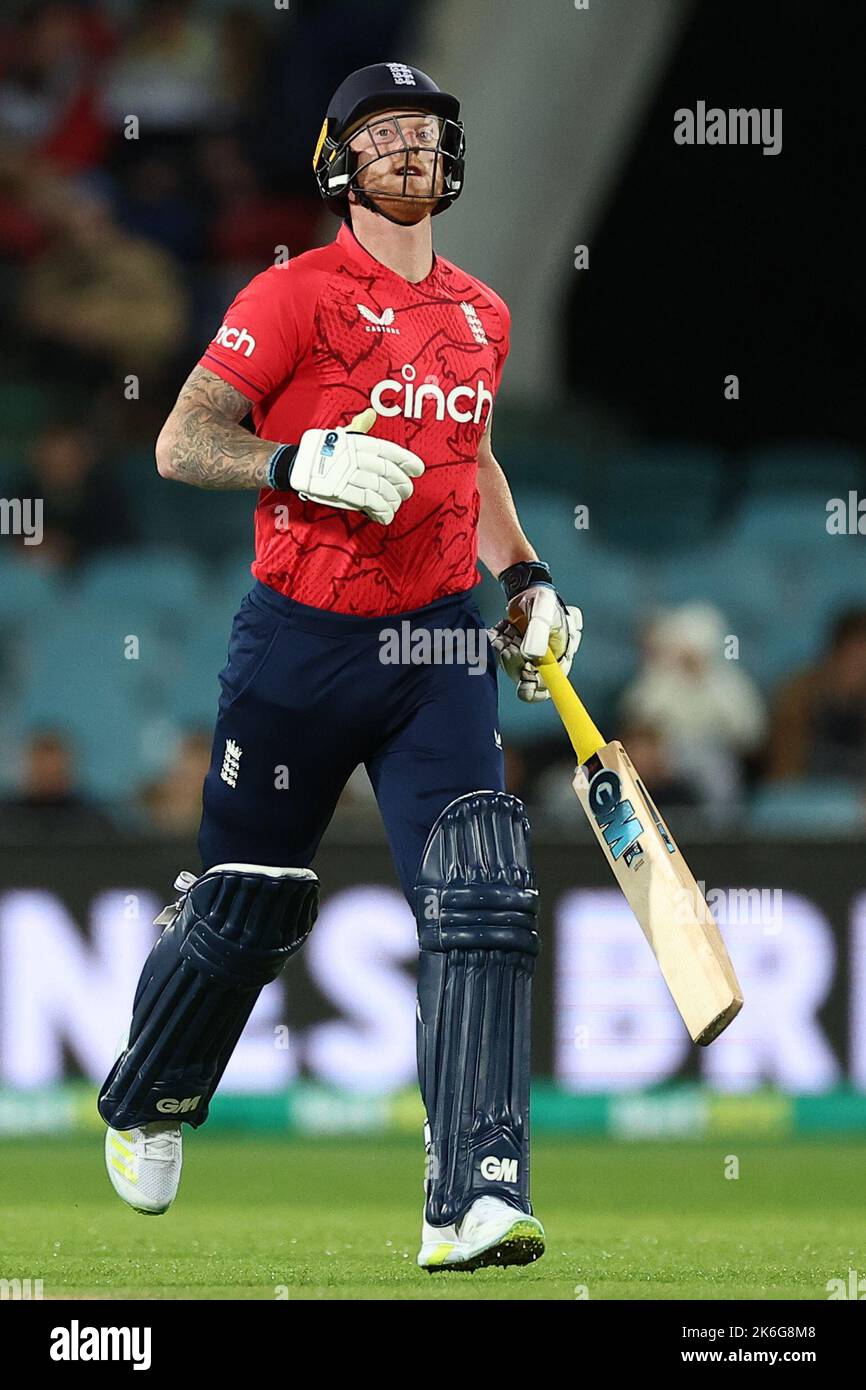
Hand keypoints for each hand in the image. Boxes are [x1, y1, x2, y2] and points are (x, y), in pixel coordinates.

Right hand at [290, 408, 423, 524]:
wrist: (295, 466)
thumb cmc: (322, 450)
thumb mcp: (340, 435)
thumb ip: (359, 427)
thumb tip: (371, 413)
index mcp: (356, 442)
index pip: (387, 450)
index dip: (405, 460)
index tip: (419, 469)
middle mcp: (354, 457)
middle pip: (387, 472)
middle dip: (402, 484)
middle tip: (407, 491)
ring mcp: (347, 474)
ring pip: (380, 489)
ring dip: (391, 501)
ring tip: (394, 505)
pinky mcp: (340, 492)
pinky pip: (368, 502)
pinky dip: (380, 511)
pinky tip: (385, 516)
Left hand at [489, 560, 581, 702]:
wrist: (526, 589)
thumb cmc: (541, 599)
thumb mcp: (543, 611)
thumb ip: (538, 633)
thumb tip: (531, 655)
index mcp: (562, 653)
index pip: (552, 682)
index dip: (538, 688)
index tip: (524, 684)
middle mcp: (548, 659)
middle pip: (529, 677)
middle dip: (515, 662)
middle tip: (509, 645)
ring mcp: (531, 656)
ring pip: (514, 667)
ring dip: (505, 652)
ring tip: (506, 632)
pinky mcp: (517, 652)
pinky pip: (505, 657)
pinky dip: (500, 646)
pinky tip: (501, 632)